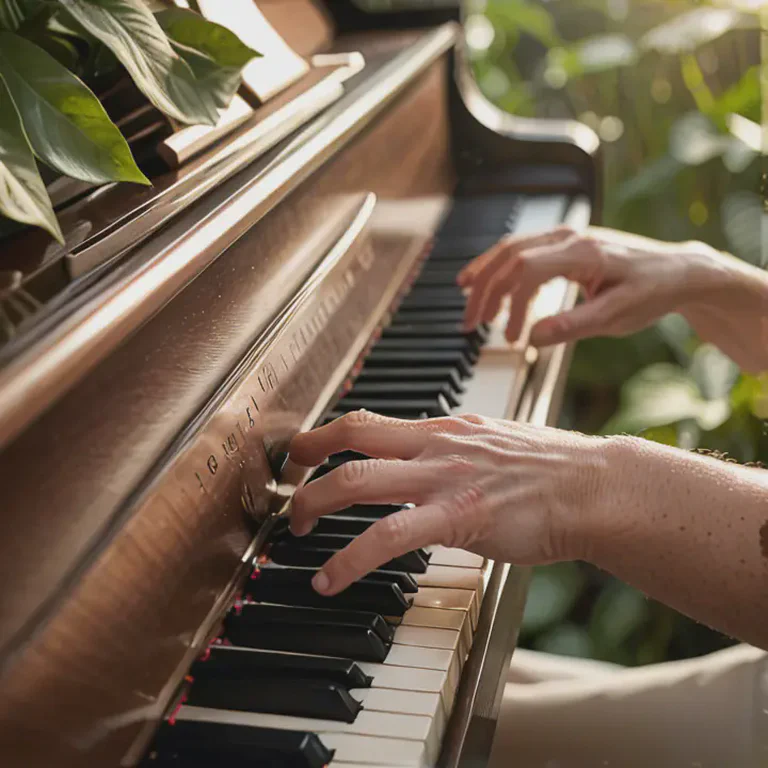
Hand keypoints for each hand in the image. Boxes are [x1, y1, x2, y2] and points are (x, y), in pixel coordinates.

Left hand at [288, 410, 607, 595]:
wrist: (592, 485)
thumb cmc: (550, 469)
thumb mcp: (492, 443)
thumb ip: (453, 450)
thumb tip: (425, 458)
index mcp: (443, 428)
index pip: (370, 420)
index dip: (327, 432)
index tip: (305, 448)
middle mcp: (436, 445)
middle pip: (351, 439)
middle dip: (307, 461)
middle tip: (288, 487)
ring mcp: (444, 478)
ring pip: (358, 481)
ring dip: (314, 505)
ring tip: (297, 532)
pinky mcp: (458, 517)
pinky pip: (389, 535)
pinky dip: (351, 558)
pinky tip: (330, 580)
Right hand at [457, 225, 755, 351]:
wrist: (678, 271)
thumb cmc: (652, 291)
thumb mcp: (616, 316)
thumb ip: (573, 326)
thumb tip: (534, 338)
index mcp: (582, 252)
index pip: (527, 272)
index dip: (512, 307)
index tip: (513, 339)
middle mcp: (569, 238)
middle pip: (509, 256)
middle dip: (485, 290)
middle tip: (470, 324)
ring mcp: (565, 237)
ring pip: (510, 248)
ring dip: (485, 275)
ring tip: (466, 301)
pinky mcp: (565, 245)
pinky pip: (521, 250)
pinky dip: (498, 266)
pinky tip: (486, 281)